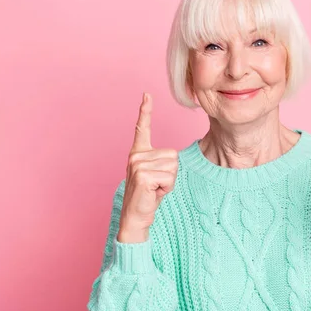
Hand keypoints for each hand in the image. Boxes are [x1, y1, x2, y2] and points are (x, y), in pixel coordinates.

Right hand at [117, 92, 178, 242]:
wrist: (136, 216)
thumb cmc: (149, 196)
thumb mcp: (156, 174)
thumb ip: (162, 161)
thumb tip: (174, 157)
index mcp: (138, 152)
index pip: (142, 127)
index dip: (145, 110)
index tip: (146, 94)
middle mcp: (136, 155)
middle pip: (173, 155)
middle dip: (171, 173)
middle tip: (157, 184)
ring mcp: (138, 164)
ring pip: (173, 166)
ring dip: (169, 181)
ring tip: (155, 188)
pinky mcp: (143, 175)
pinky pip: (169, 177)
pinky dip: (167, 188)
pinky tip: (154, 192)